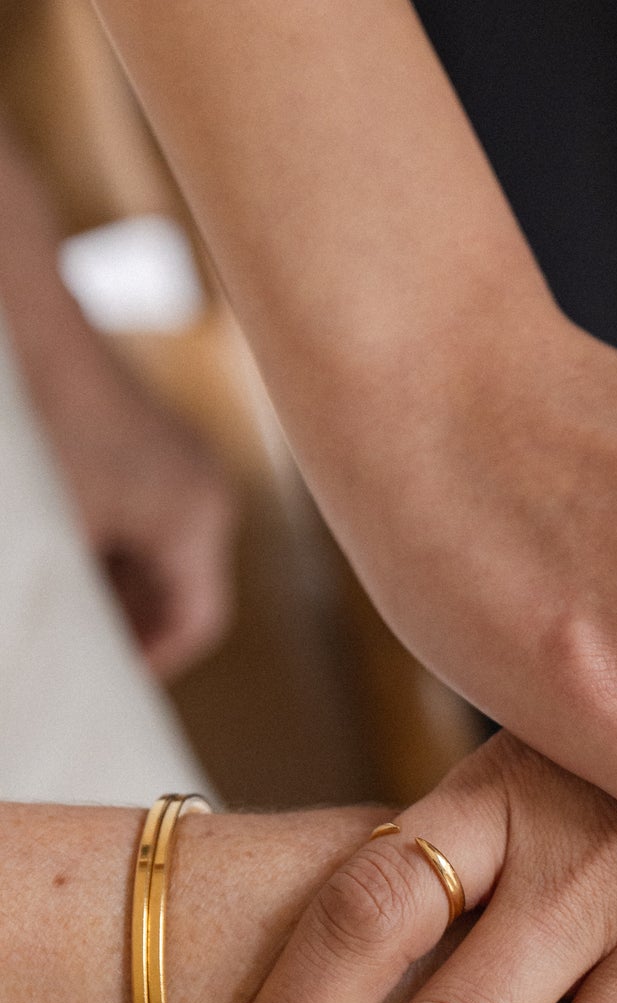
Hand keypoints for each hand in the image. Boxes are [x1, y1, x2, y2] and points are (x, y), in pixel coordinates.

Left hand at [37, 336, 236, 679]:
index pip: (198, 621)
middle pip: (181, 586)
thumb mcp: (56, 532)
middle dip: (133, 622)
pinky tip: (63, 549)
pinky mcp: (150, 438)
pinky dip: (109, 541)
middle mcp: (206, 491)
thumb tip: (69, 654)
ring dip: (117, 583)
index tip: (110, 685)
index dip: (154, 660)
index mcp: (199, 520)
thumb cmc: (40, 425)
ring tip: (68, 606)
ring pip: (159, 550)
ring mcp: (182, 460)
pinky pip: (143, 511)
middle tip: (84, 654)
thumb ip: (74, 596)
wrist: (21, 314)